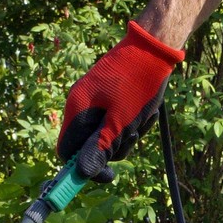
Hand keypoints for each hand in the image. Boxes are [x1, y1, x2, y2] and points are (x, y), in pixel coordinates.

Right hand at [57, 21, 185, 181]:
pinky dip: (131, 124)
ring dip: (126, 136)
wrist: (155, 47)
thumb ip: (100, 147)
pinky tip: (148, 113)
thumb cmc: (138, 83)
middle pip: (88, 145)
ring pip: (105, 135)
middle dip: (114, 148)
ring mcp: (94, 101)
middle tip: (133, 134)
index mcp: (77, 109)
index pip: (67, 151)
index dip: (84, 168)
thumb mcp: (121, 121)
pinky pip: (115, 122)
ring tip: (144, 120)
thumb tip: (81, 172)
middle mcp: (80, 105)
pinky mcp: (108, 98)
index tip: (109, 175)